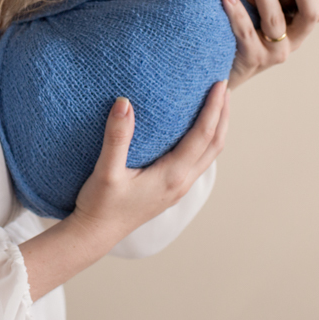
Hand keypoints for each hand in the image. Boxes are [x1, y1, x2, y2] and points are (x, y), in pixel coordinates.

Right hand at [18, 82, 229, 300]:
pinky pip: (198, 160)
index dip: (213, 108)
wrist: (95, 234)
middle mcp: (181, 182)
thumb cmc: (100, 205)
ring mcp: (178, 187)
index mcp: (172, 175)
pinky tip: (194, 130)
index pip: (202, 135)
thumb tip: (124, 102)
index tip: (218, 84)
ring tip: (216, 103)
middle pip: (215, 144)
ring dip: (217, 127)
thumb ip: (116, 137)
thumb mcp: (106, 171)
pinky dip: (205, 140)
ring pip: (209, 154)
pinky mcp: (171, 189)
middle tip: (223, 85)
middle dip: (222, 114)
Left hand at [223, 0, 318, 89]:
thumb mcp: (259, 9)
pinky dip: (237, 13)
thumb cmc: (239, 32)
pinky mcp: (253, 59)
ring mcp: (274, 52)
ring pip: (275, 19)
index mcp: (299, 26)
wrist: (218, 70)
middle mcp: (292, 40)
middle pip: (311, 13)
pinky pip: (246, 33)